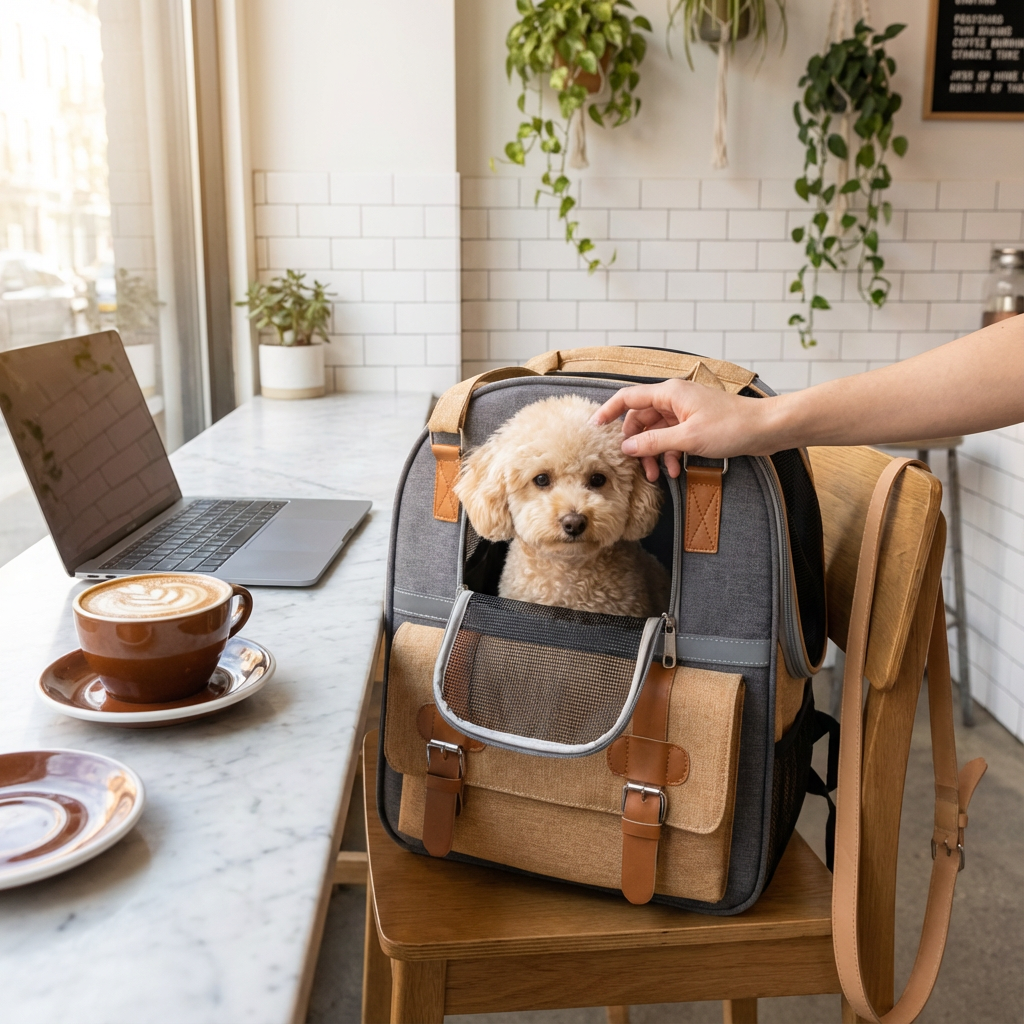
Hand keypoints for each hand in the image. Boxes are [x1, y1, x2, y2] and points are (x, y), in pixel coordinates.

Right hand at [591, 378, 772, 480]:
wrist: (766, 429)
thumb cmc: (733, 426)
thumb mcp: (688, 438)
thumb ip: (654, 442)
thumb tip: (627, 446)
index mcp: (669, 393)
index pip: (628, 397)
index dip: (609, 411)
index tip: (595, 428)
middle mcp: (674, 399)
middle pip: (641, 419)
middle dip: (637, 444)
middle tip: (635, 466)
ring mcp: (685, 412)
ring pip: (657, 433)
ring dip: (655, 454)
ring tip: (658, 475)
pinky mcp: (695, 425)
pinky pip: (673, 439)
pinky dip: (671, 454)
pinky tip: (676, 470)